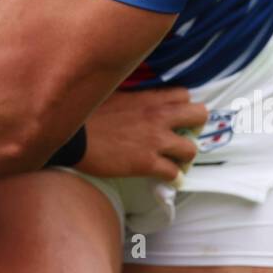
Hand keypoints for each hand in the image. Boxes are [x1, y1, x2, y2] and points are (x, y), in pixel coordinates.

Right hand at [74, 87, 207, 182]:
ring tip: (173, 161)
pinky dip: (173, 177)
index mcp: (149, 98)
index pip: (184, 95)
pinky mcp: (146, 163)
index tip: (175, 116)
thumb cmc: (88, 115)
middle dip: (194, 127)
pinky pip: (174, 173)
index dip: (182, 106)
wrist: (74, 138)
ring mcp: (154, 141)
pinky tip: (166, 178)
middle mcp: (158, 116)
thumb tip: (139, 102)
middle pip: (199, 115)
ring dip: (183, 156)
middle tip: (181, 137)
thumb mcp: (113, 95)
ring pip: (191, 149)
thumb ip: (134, 97)